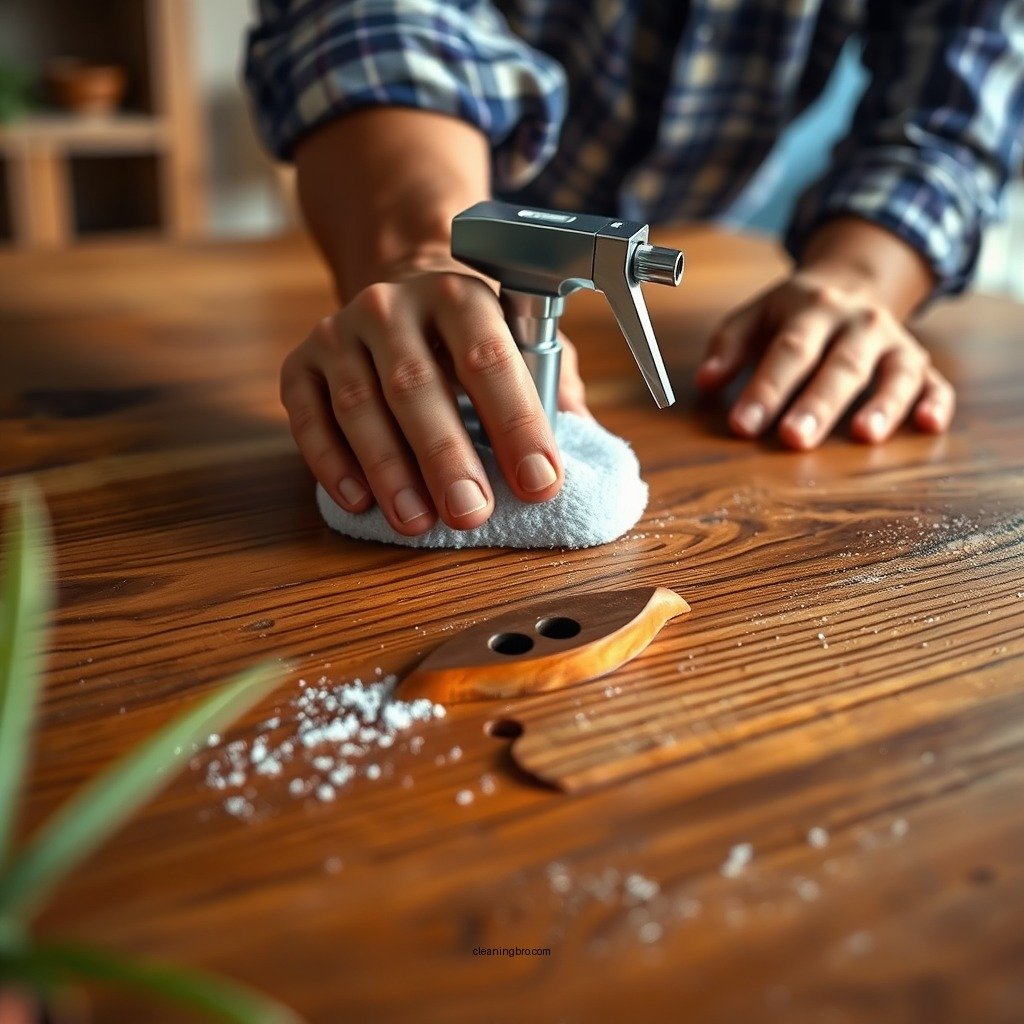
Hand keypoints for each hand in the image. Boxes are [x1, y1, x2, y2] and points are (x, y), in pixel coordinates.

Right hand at [280, 267, 588, 535]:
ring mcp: (341, 331)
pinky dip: (330, 461)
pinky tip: (357, 500)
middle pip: (417, 385)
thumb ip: (551, 387)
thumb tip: (582, 441)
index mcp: (459, 296)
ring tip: (417, 521)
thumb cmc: (470, 337)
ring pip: (360, 405)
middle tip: (471, 513)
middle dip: (446, 456)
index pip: (489, 359)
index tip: (539, 482)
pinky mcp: (302, 362)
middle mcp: (393, 306)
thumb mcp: (519, 342)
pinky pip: (307, 415)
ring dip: (389, 470)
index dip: (516, 424)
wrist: (399, 296)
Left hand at [695, 269, 954, 448]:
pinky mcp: (919, 363)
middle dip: (817, 404)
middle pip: (840, 365)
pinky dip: (937, 403)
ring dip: (883, 405)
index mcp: (812, 310)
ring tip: (864, 436)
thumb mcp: (755, 316)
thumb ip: (728, 346)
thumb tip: (704, 381)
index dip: (765, 389)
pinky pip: (936, 382)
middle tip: (794, 439)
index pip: (788, 351)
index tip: (742, 425)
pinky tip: (930, 426)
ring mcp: (894, 343)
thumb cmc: (793, 314)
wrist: (853, 281)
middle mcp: (859, 323)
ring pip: (896, 373)